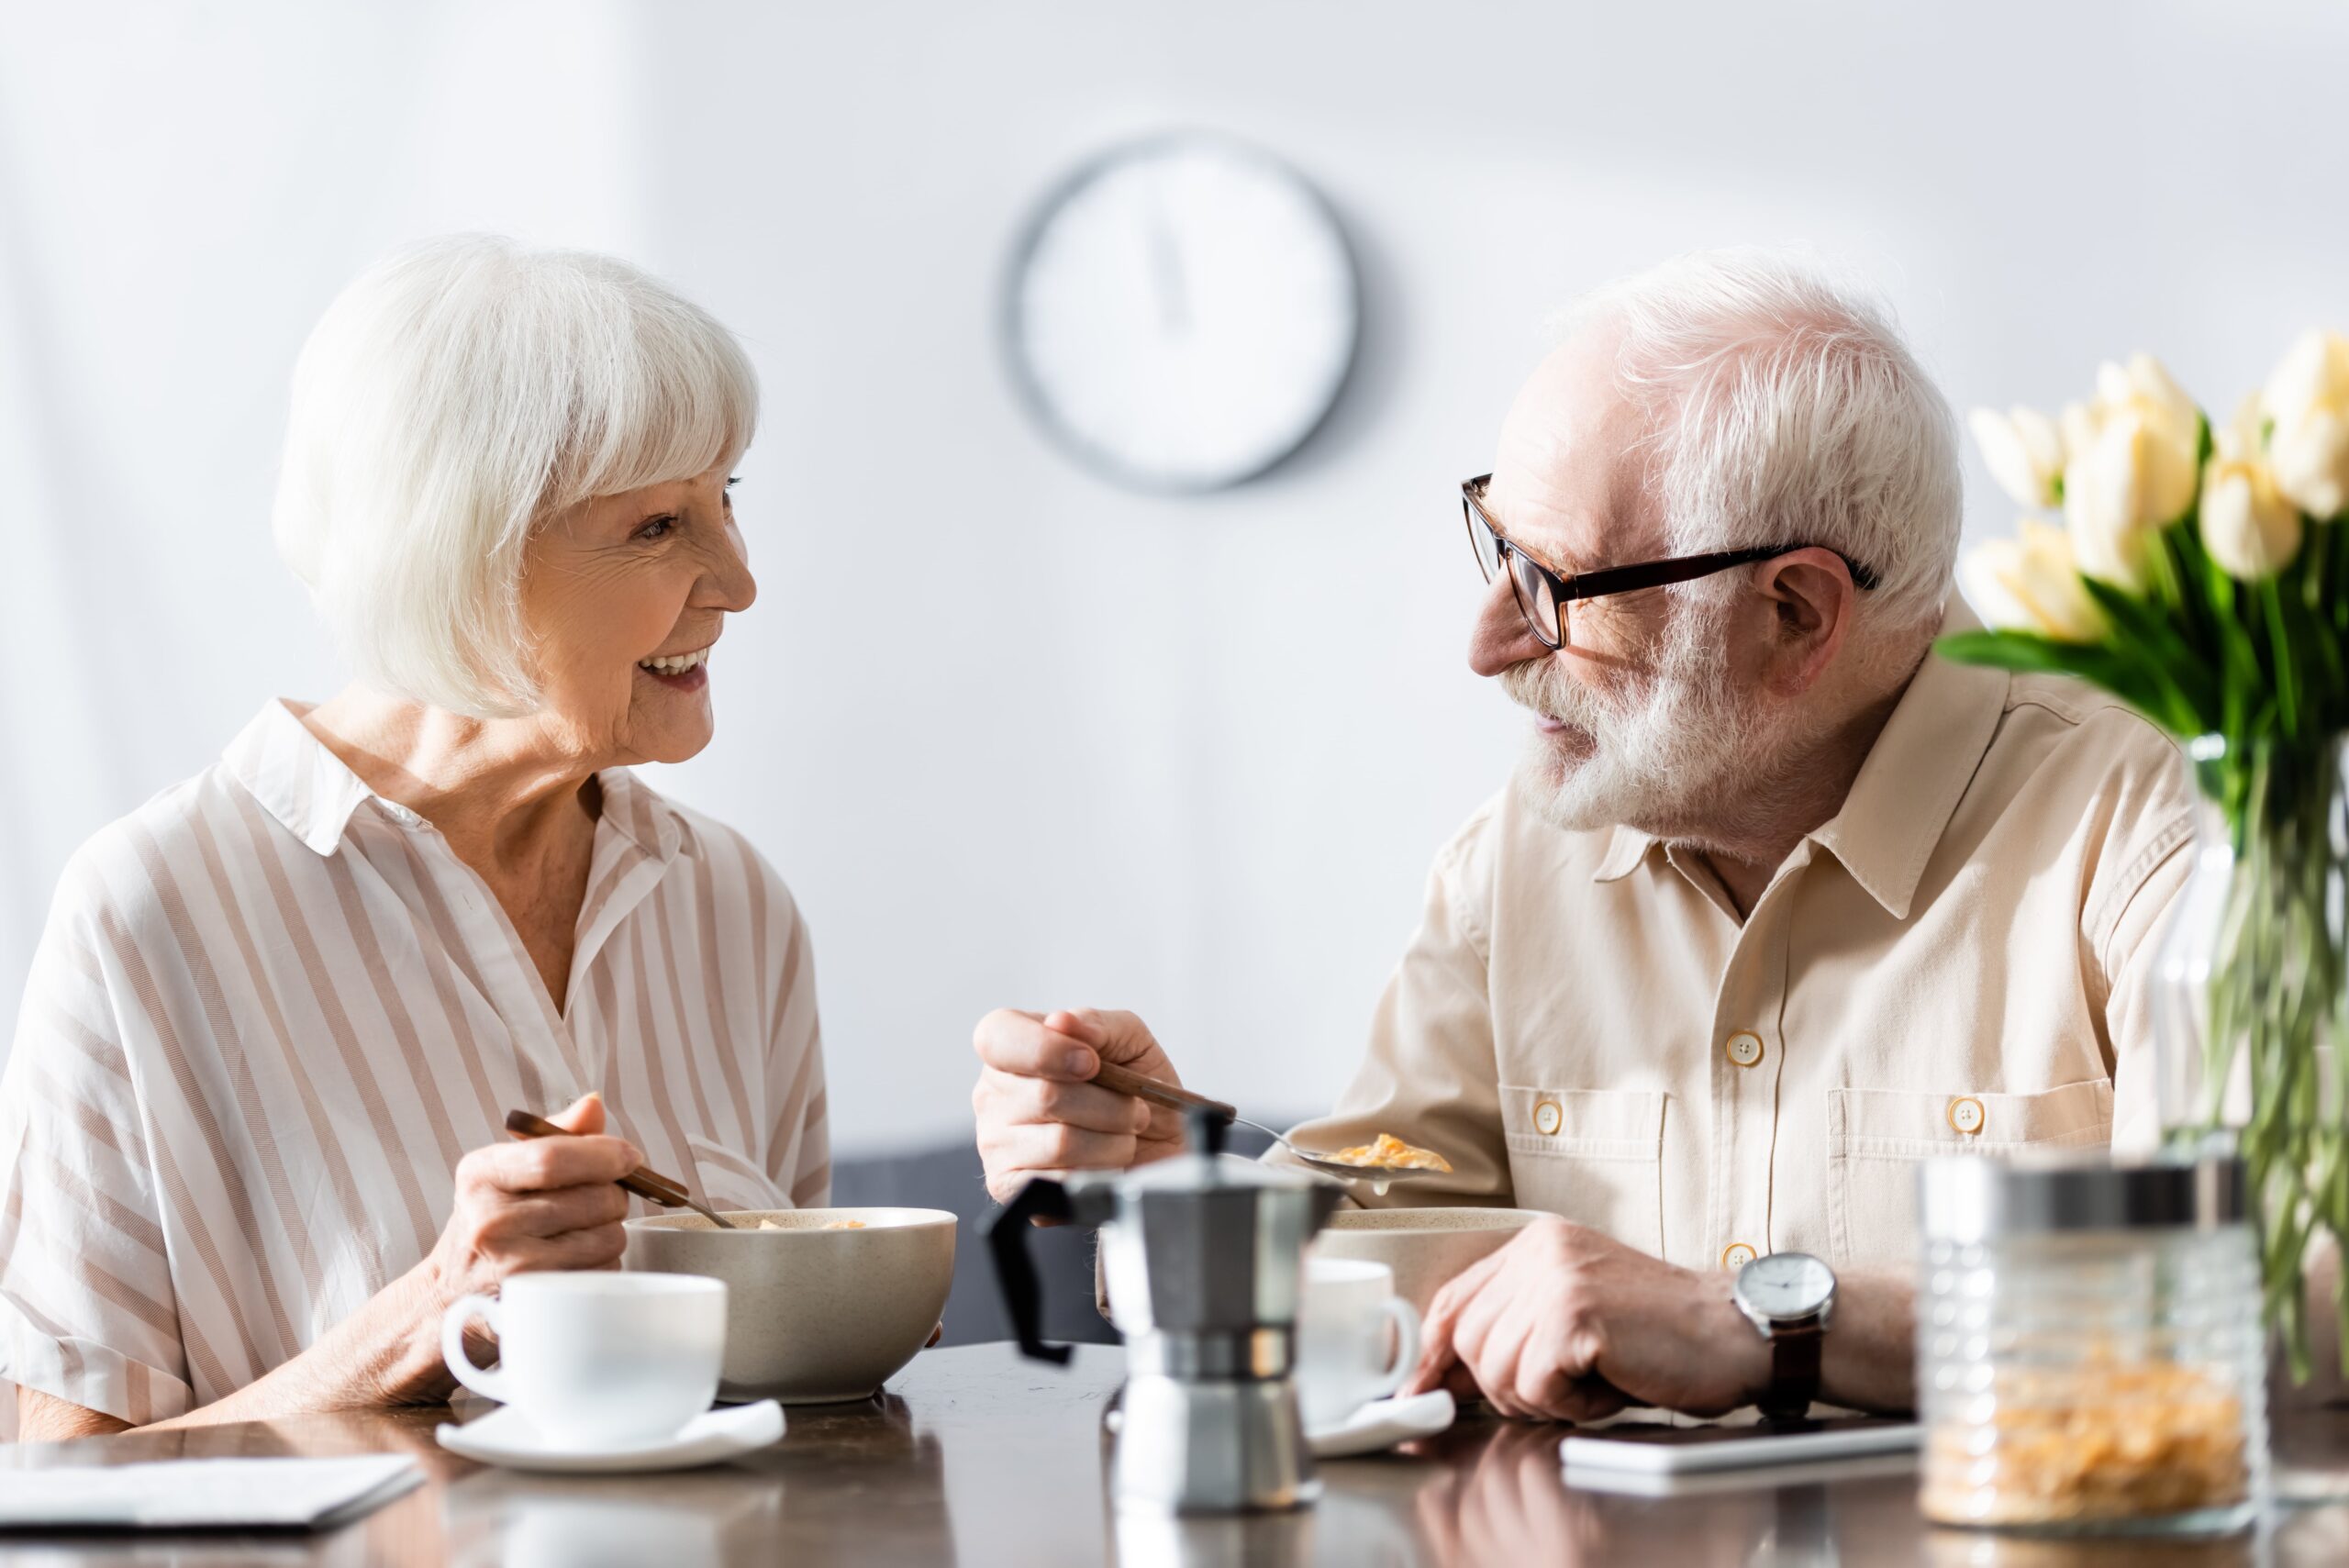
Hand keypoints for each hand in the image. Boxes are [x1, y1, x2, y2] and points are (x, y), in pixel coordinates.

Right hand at [392, 1093, 640, 1399]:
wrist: (449, 1297)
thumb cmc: (490, 1223)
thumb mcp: (506, 1171)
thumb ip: (555, 1135)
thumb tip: (594, 1103)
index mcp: (481, 1175)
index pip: (554, 1157)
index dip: (605, 1154)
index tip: (630, 1156)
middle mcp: (490, 1221)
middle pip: (595, 1197)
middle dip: (614, 1194)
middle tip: (599, 1199)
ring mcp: (513, 1265)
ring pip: (609, 1235)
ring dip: (611, 1230)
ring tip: (580, 1232)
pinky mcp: (538, 1299)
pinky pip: (604, 1269)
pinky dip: (604, 1263)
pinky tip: (575, 1261)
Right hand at [971, 1008, 1188, 1202]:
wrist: (1156, 1144)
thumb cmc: (1134, 1087)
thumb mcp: (1128, 1039)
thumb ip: (1096, 1024)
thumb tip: (1062, 1021)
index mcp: (1011, 1048)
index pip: (998, 1037)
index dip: (1047, 1050)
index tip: (1091, 1063)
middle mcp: (993, 1094)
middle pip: (1045, 1096)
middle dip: (1108, 1104)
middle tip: (1132, 1108)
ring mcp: (995, 1143)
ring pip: (1060, 1143)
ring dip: (1112, 1140)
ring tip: (1123, 1135)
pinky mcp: (1009, 1186)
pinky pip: (1060, 1181)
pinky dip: (1099, 1171)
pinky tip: (1105, 1162)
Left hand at [1406, 1218, 1768, 1421]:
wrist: (1738, 1333)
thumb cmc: (1666, 1337)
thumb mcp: (1578, 1316)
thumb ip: (1516, 1328)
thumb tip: (1445, 1375)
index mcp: (1539, 1245)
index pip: (1456, 1298)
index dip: (1436, 1351)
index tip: (1424, 1389)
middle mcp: (1541, 1251)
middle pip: (1469, 1339)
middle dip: (1506, 1385)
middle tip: (1566, 1389)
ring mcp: (1556, 1278)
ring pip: (1496, 1367)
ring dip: (1543, 1397)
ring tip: (1596, 1381)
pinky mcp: (1574, 1313)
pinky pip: (1535, 1384)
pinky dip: (1572, 1404)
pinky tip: (1610, 1383)